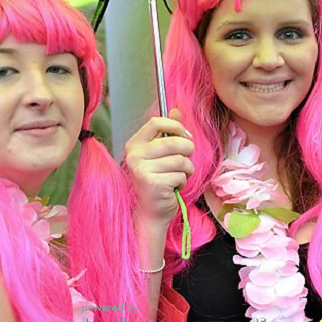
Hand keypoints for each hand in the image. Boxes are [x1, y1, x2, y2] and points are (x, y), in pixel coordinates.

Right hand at [125, 108, 193, 227]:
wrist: (151, 211)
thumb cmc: (159, 180)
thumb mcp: (163, 154)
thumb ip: (168, 132)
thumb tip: (176, 110)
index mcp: (135, 144)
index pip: (156, 122)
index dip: (176, 126)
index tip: (186, 136)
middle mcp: (134, 155)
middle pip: (173, 141)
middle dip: (188, 151)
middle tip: (186, 160)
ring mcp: (141, 169)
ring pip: (180, 160)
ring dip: (186, 170)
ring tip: (177, 176)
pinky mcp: (152, 183)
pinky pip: (180, 175)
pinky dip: (182, 182)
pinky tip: (173, 187)